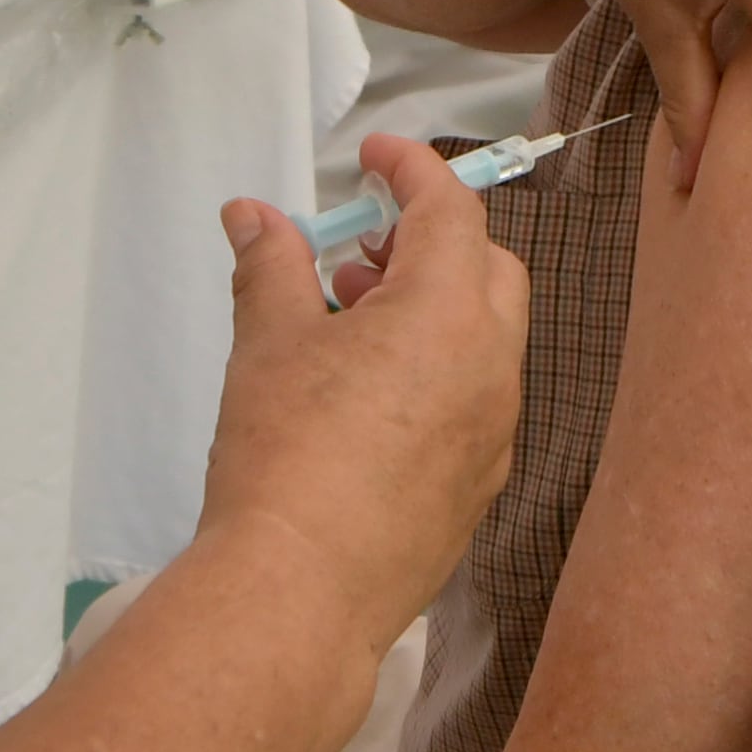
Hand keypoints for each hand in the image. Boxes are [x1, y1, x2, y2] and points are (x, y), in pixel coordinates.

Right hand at [196, 132, 526, 648]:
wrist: (300, 594)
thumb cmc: (286, 463)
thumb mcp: (268, 343)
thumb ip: (271, 265)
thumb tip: (256, 218)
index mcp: (450, 315)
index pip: (451, 210)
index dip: (413, 169)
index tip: (376, 157)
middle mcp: (493, 369)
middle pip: (487, 270)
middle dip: (431, 243)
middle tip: (362, 247)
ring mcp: (495, 434)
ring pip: (484, 341)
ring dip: (430, 311)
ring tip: (347, 321)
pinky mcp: (478, 488)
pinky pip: (474, 404)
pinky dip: (435, 375)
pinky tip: (366, 396)